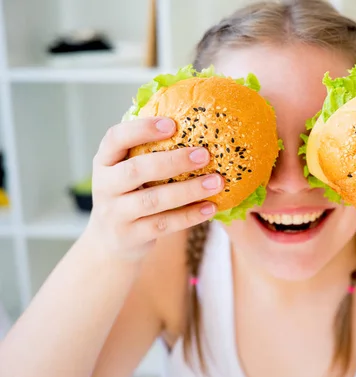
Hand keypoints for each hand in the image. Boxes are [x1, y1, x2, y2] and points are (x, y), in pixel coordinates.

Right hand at [84, 117, 222, 262]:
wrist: (109, 241)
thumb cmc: (129, 195)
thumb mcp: (128, 170)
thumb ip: (148, 151)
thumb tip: (193, 121)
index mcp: (105, 161)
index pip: (116, 138)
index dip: (142, 129)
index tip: (172, 124)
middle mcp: (105, 185)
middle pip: (136, 170)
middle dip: (173, 161)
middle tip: (205, 154)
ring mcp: (115, 213)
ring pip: (153, 200)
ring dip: (188, 190)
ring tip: (216, 182)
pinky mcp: (129, 236)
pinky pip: (163, 225)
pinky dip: (189, 216)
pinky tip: (210, 207)